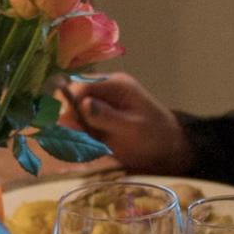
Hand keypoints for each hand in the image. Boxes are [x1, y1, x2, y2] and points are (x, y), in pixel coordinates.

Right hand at [58, 71, 195, 173]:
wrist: (168, 148)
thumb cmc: (154, 136)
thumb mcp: (132, 127)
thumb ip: (107, 116)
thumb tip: (82, 103)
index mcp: (115, 85)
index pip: (82, 84)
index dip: (69, 101)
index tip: (64, 122)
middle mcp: (104, 90)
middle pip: (72, 93)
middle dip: (65, 111)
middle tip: (68, 133)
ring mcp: (100, 103)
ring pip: (71, 107)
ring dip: (68, 124)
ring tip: (71, 141)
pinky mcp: (97, 117)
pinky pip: (77, 120)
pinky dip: (74, 132)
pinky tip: (77, 144)